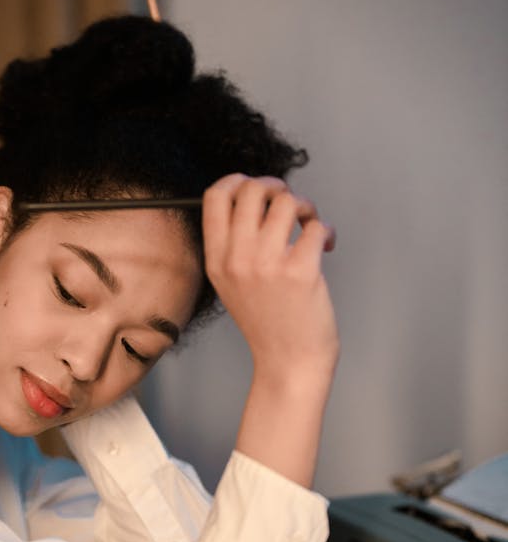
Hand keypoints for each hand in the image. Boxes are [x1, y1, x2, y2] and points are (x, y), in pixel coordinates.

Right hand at [202, 174, 338, 484]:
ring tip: (309, 226)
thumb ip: (235, 244)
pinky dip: (326, 230)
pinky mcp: (300, 271)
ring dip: (305, 207)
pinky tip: (326, 245)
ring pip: (287, 202)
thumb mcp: (231, 283)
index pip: (215, 197)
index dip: (238, 180)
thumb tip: (258, 199)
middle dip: (276, 187)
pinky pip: (315, 227)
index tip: (256, 187)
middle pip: (251, 189)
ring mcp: (267, 265)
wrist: (288, 361)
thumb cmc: (267, 322)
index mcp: (217, 259)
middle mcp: (237, 259)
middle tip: (290, 204)